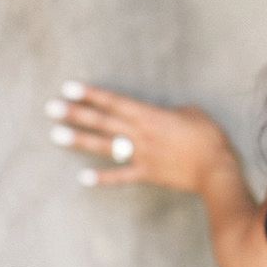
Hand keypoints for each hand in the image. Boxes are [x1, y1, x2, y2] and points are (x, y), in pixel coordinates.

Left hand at [46, 81, 234, 193]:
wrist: (215, 170)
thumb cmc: (209, 138)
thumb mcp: (194, 113)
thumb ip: (173, 112)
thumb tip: (167, 114)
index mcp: (151, 116)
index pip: (114, 102)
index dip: (91, 94)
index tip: (69, 88)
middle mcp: (140, 134)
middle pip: (102, 121)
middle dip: (76, 114)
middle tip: (51, 108)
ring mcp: (141, 155)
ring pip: (104, 146)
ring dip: (79, 140)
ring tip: (56, 135)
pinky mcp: (146, 174)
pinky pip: (120, 176)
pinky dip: (102, 178)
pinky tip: (83, 178)